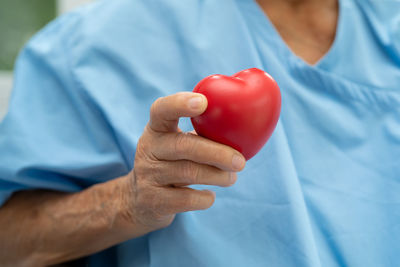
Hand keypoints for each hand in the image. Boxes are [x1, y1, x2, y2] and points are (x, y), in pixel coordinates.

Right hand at [125, 92, 245, 231]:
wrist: (139, 200)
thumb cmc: (172, 163)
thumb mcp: (176, 143)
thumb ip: (200, 134)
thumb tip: (246, 129)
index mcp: (156, 129)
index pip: (162, 110)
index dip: (180, 103)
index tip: (204, 102)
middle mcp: (148, 149)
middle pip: (183, 146)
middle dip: (216, 153)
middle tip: (240, 161)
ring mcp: (148, 175)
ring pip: (188, 173)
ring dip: (216, 176)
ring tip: (232, 178)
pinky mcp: (153, 201)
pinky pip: (185, 199)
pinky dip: (203, 198)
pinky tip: (210, 196)